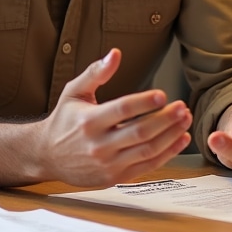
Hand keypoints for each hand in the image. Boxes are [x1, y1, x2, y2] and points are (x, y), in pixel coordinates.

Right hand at [32, 48, 191, 185]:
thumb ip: (96, 73)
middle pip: (139, 132)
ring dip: (170, 136)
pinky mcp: (115, 177)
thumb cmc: (64, 120)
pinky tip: (180, 139)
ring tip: (185, 120)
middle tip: (182, 107)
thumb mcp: (74, 92)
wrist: (47, 156)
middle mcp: (98, 145)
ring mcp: (108, 164)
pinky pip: (147, 166)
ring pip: (147, 151)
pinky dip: (167, 154)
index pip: (122, 110)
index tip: (162, 94)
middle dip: (165, 120)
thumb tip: (115, 54)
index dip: (144, 102)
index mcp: (89, 121)